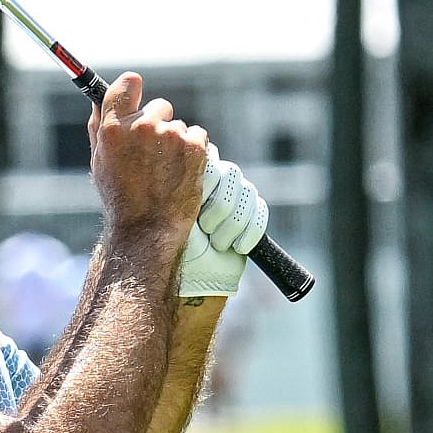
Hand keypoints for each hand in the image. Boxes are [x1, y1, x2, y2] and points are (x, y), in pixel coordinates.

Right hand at [89, 72, 205, 242]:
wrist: (147, 228)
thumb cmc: (121, 198)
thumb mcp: (99, 162)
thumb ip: (100, 128)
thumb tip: (100, 102)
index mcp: (114, 129)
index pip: (127, 85)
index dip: (133, 87)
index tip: (137, 89)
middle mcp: (142, 126)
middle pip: (159, 107)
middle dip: (159, 124)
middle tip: (153, 154)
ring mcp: (170, 135)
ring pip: (179, 126)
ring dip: (176, 143)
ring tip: (166, 171)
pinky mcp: (194, 147)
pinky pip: (197, 135)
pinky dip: (194, 150)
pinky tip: (182, 171)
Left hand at [177, 154, 269, 296]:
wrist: (195, 276)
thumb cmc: (175, 244)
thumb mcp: (172, 210)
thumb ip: (182, 181)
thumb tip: (195, 156)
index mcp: (193, 176)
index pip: (210, 158)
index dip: (205, 183)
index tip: (193, 207)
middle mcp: (216, 181)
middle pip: (231, 173)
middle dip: (218, 207)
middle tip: (204, 229)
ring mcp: (236, 197)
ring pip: (247, 192)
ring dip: (231, 225)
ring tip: (215, 243)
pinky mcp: (253, 214)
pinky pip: (260, 211)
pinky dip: (248, 233)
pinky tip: (234, 247)